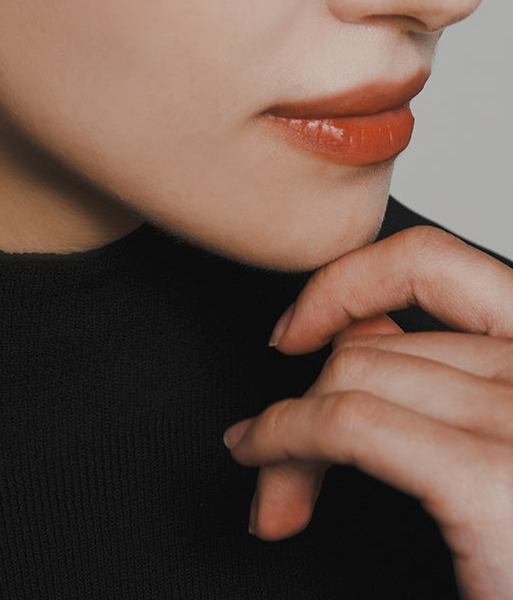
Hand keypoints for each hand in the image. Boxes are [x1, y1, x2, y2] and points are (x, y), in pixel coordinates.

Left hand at [222, 226, 512, 598]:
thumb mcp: (500, 448)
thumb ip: (450, 382)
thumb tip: (367, 328)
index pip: (437, 262)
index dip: (349, 281)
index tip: (298, 329)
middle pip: (379, 342)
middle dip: (306, 397)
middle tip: (276, 466)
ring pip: (353, 374)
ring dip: (290, 429)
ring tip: (278, 491)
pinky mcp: (491, 481)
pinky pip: (346, 423)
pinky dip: (285, 437)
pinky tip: (264, 465)